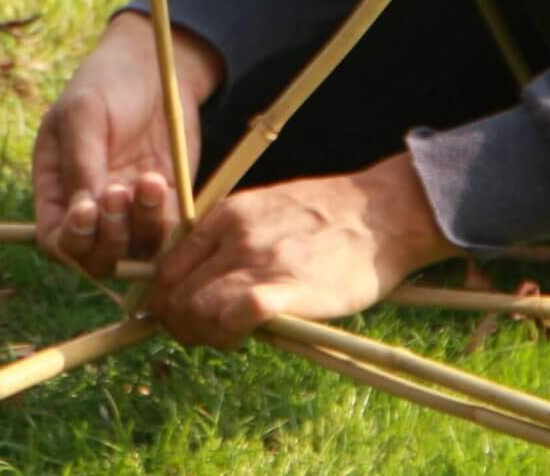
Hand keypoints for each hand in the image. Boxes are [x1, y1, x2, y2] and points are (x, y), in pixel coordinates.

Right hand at [31, 12, 220, 278]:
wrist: (155, 66)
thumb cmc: (107, 82)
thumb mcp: (84, 112)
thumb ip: (81, 161)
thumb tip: (85, 211)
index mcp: (57, 190)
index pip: (56, 241)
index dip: (70, 240)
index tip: (87, 211)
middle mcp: (92, 209)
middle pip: (94, 258)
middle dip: (107, 237)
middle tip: (118, 193)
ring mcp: (130, 211)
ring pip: (133, 252)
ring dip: (139, 228)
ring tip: (145, 181)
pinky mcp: (165, 203)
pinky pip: (166, 233)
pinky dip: (164, 218)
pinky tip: (159, 179)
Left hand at [146, 153, 459, 347]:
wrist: (383, 214)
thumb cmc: (331, 217)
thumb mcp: (268, 210)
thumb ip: (233, 240)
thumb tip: (204, 282)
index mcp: (226, 215)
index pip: (167, 266)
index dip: (166, 299)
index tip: (180, 316)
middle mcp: (233, 236)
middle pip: (175, 293)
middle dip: (178, 323)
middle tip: (202, 335)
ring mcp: (257, 262)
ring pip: (195, 309)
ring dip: (201, 334)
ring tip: (224, 338)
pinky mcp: (284, 289)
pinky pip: (233, 318)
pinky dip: (227, 334)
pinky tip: (243, 337)